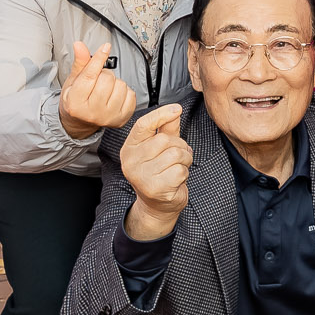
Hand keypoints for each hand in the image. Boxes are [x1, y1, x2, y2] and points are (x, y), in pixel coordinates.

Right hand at [59, 40, 138, 138]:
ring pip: (121, 85)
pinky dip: (125, 91)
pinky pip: (131, 94)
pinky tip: (114, 96)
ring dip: (115, 83)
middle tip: (97, 81)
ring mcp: (108, 117)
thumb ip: (80, 63)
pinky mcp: (121, 119)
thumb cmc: (76, 100)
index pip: (90, 76)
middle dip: (104, 74)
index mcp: (75, 102)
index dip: (99, 58)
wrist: (80, 122)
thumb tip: (80, 45)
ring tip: (105, 90)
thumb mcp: (73, 82)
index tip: (106, 46)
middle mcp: (92, 112)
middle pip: (107, 79)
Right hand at [121, 104, 191, 240]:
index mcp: (130, 148)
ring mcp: (141, 176)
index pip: (143, 125)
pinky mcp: (154, 188)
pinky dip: (184, 173)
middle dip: (180, 146)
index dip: (161, 114)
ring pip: (175, 154)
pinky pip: (180, 170)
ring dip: (185, 160)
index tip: (176, 109)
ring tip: (178, 167)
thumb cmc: (160, 173)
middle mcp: (131, 162)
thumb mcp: (162, 148)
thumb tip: (175, 110)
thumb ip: (167, 129)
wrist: (158, 205)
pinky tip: (176, 180)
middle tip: (179, 156)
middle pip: (164, 140)